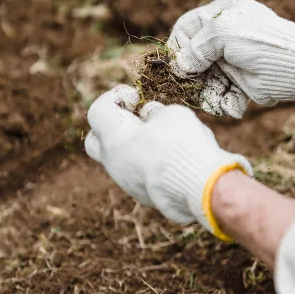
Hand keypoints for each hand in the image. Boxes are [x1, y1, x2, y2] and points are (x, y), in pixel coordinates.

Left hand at [84, 85, 251, 239]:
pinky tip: (171, 159)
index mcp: (114, 137)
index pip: (98, 110)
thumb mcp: (170, 114)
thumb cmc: (182, 144)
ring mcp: (126, 182)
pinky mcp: (143, 196)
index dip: (116, 97)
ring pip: (119, 159)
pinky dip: (147, 163)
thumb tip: (149, 117)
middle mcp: (113, 162)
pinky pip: (138, 173)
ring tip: (162, 138)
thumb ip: (154, 113)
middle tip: (137, 119)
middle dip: (113, 126)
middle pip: (96, 140)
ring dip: (134, 145)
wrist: (198, 187)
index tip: (137, 97)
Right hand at [166, 0, 294, 118]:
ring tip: (218, 100)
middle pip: (194, 57)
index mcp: (221, 12)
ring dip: (209, 92)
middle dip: (194, 76)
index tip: (173, 66)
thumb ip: (195, 47)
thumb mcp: (222, 34)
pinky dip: (225, 101)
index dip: (177, 47)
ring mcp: (233, 57)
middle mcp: (225, 33)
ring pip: (206, 78)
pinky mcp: (241, 79)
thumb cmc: (260, 43)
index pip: (186, 27)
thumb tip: (178, 66)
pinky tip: (233, 104)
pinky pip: (222, 91)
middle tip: (195, 87)